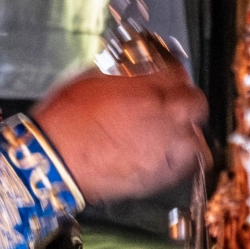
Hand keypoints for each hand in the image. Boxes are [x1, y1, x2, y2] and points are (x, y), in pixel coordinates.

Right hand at [32, 63, 207, 202]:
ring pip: (196, 140)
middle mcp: (163, 122)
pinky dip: (179, 158)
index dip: (174, 72)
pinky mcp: (157, 177)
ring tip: (173, 131)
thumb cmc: (66, 120)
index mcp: (146, 92)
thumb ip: (124, 75)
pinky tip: (164, 153)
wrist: (54, 160)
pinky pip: (183, 167)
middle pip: (196, 106)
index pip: (179, 75)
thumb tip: (135, 71)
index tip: (169, 73)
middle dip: (186, 101)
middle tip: (173, 100)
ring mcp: (163, 152)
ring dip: (188, 133)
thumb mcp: (92, 80)